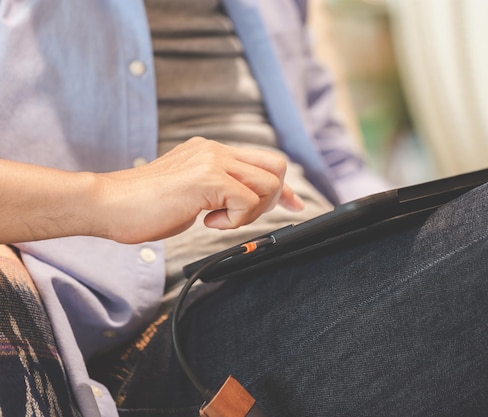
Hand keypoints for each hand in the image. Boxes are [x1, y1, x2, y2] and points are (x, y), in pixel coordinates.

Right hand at [95, 137, 303, 243]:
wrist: (108, 204)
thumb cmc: (142, 205)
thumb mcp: (190, 193)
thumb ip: (216, 191)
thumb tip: (240, 205)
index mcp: (211, 151)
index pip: (262, 160)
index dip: (284, 186)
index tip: (294, 205)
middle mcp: (215, 150)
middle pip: (276, 165)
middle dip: (273, 197)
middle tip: (244, 218)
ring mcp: (212, 161)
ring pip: (269, 182)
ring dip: (253, 211)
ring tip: (219, 220)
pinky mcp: (207, 179)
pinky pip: (248, 201)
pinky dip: (236, 220)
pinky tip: (207, 221)